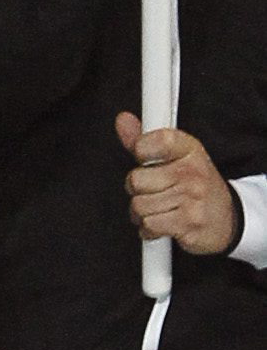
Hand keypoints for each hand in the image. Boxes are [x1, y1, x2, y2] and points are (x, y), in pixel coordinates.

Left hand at [117, 111, 238, 253]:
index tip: (145, 157)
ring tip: (162, 209)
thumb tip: (122, 120)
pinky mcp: (188, 222)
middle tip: (156, 191)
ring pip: (138, 205)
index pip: (154, 140)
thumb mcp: (175, 158)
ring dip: (143, 213)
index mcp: (189, 150)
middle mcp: (192, 171)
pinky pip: (148, 225)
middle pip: (135, 180)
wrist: (227, 219)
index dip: (141, 150)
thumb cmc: (196, 187)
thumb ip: (144, 141)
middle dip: (138, 190)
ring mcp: (192, 197)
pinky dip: (149, 230)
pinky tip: (164, 224)